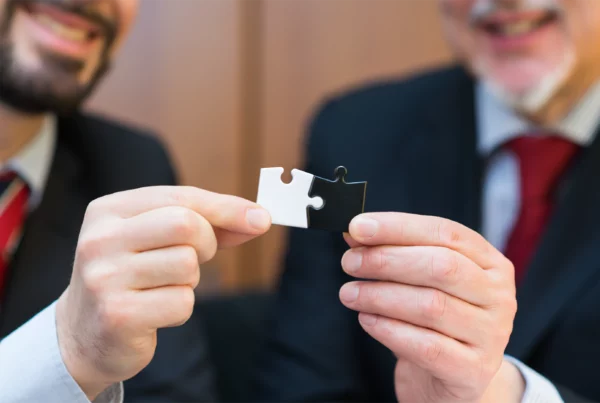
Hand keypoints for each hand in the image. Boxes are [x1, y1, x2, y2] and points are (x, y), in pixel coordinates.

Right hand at [55, 186, 270, 399]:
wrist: (85, 334)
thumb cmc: (133, 277)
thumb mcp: (159, 239)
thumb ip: (207, 224)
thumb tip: (259, 218)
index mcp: (109, 210)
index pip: (181, 197)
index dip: (226, 208)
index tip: (261, 218)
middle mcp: (101, 239)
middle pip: (186, 225)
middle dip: (206, 244)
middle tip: (192, 260)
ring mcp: (105, 277)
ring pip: (187, 265)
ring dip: (190, 281)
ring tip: (163, 287)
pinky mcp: (118, 314)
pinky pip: (182, 302)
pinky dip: (181, 309)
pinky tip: (156, 312)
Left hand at [339, 213, 517, 402]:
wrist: (447, 380)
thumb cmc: (432, 323)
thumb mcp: (418, 283)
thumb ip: (393, 253)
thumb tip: (356, 231)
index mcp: (489, 263)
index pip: (445, 232)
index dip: (398, 227)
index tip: (357, 227)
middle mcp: (498, 296)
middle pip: (441, 266)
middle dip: (387, 260)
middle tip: (350, 263)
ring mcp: (490, 335)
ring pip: (431, 306)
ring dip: (380, 296)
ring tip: (350, 294)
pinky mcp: (473, 371)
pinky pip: (427, 346)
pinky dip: (389, 330)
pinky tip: (367, 320)